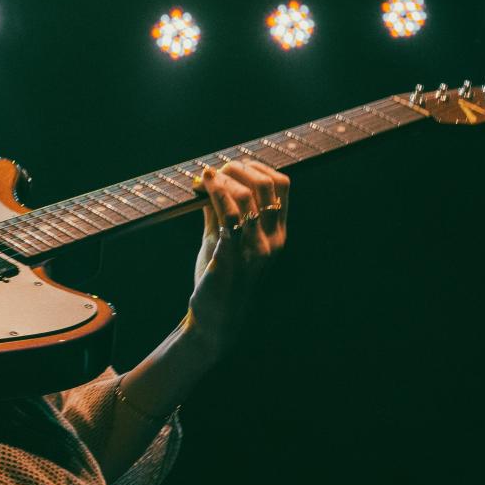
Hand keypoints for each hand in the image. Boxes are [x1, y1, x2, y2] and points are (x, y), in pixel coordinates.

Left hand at [187, 159, 290, 352]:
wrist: (217, 318)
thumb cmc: (221, 279)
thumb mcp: (224, 241)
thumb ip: (220, 213)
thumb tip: (209, 182)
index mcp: (277, 234)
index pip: (282, 186)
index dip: (257, 167)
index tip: (232, 166)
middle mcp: (272, 240)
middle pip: (266, 185)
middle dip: (239, 169)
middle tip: (216, 170)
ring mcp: (254, 249)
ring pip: (247, 197)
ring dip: (223, 180)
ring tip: (206, 176)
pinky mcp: (233, 257)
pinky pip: (229, 218)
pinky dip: (215, 196)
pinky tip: (202, 188)